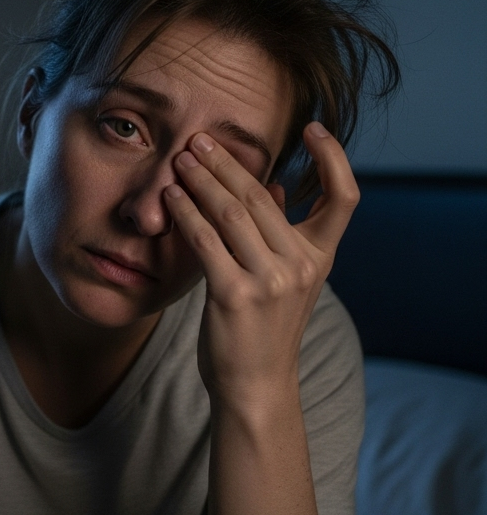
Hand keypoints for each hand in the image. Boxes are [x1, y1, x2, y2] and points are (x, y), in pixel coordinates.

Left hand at [163, 122, 358, 406]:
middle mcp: (302, 265)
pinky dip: (186, 214)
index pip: (345, 198)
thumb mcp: (288, 280)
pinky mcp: (235, 295)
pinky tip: (170, 197)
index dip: (334, 159)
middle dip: (227, 164)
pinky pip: (206, 241)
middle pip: (263, 197)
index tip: (314, 129)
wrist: (256, 385)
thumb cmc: (265, 327)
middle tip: (200, 140)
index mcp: (321, 257)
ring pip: (232, 213)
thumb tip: (280, 184)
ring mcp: (271, 280)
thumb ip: (284, 232)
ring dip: (202, 182)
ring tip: (181, 160)